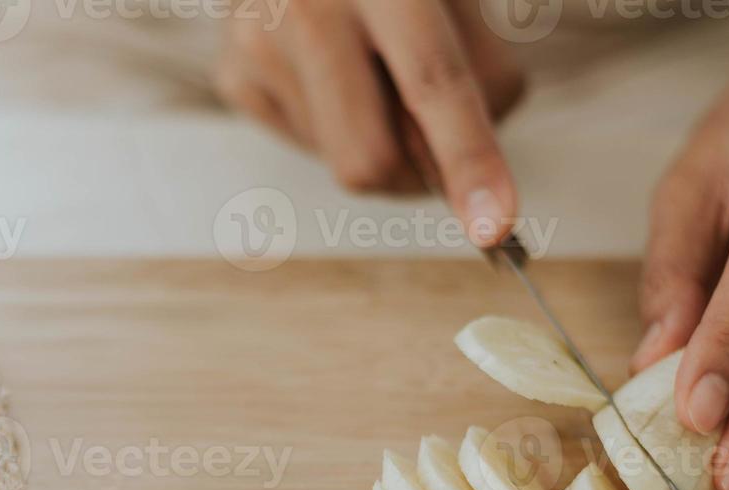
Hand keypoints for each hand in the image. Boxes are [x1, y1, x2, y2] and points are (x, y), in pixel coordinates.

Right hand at [214, 0, 523, 245]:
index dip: (469, 161)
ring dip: (377, 138)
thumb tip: (472, 179)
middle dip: (416, 175)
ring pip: (340, 160)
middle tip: (439, 141)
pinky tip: (331, 69)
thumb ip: (482, 71)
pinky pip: (306, 143)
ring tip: (372, 65)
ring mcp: (258, 43)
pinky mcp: (234, 73)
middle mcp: (308, 7)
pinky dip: (335, 124)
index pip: (434, 84)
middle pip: (370, 159)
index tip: (494, 228)